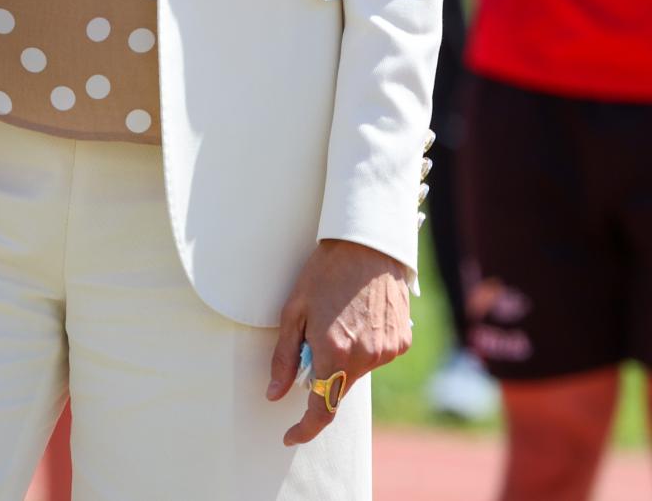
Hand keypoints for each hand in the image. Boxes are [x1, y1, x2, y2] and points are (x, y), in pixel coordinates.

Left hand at [267, 239, 410, 445]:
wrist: (368, 242)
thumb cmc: (326, 271)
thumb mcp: (294, 310)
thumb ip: (284, 357)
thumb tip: (274, 394)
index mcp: (335, 353)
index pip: (321, 410)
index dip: (304, 429)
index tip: (290, 434)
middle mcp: (365, 358)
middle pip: (339, 387)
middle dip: (324, 374)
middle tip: (316, 336)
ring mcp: (387, 351)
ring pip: (358, 371)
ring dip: (346, 357)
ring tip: (341, 316)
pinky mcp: (401, 342)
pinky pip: (377, 356)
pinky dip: (365, 346)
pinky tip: (361, 315)